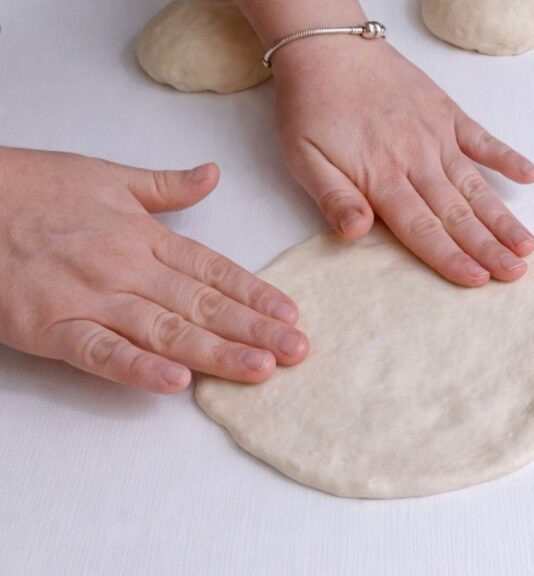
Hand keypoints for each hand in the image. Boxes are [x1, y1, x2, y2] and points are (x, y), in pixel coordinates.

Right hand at [0, 148, 308, 392]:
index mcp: (143, 236)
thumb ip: (165, 186)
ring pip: (165, 330)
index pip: (213, 270)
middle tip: (297, 351)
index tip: (291, 314)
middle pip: (202, 304)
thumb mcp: (106, 176)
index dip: (255, 294)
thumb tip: (212, 175)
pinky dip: (138, 368)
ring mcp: (89, 299)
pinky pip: (101, 352)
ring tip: (260, 369)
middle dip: (253, 330)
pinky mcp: (50, 327)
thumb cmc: (32, 188)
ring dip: (215, 352)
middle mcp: (126, 268)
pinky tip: (176, 383)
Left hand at [272, 40, 533, 286]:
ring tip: (526, 244)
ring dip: (502, 217)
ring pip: (474, 185)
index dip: (450, 257)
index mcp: (380, 177)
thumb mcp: (303, 158)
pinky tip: (530, 176)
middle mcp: (416, 159)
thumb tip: (356, 233)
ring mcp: (436, 135)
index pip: (421, 228)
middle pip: (456, 213)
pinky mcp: (446, 113)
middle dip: (488, 247)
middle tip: (517, 273)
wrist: (325, 46)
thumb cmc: (310, 107)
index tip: (478, 279)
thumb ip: (333, 197)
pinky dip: (506, 157)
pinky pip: (482, 138)